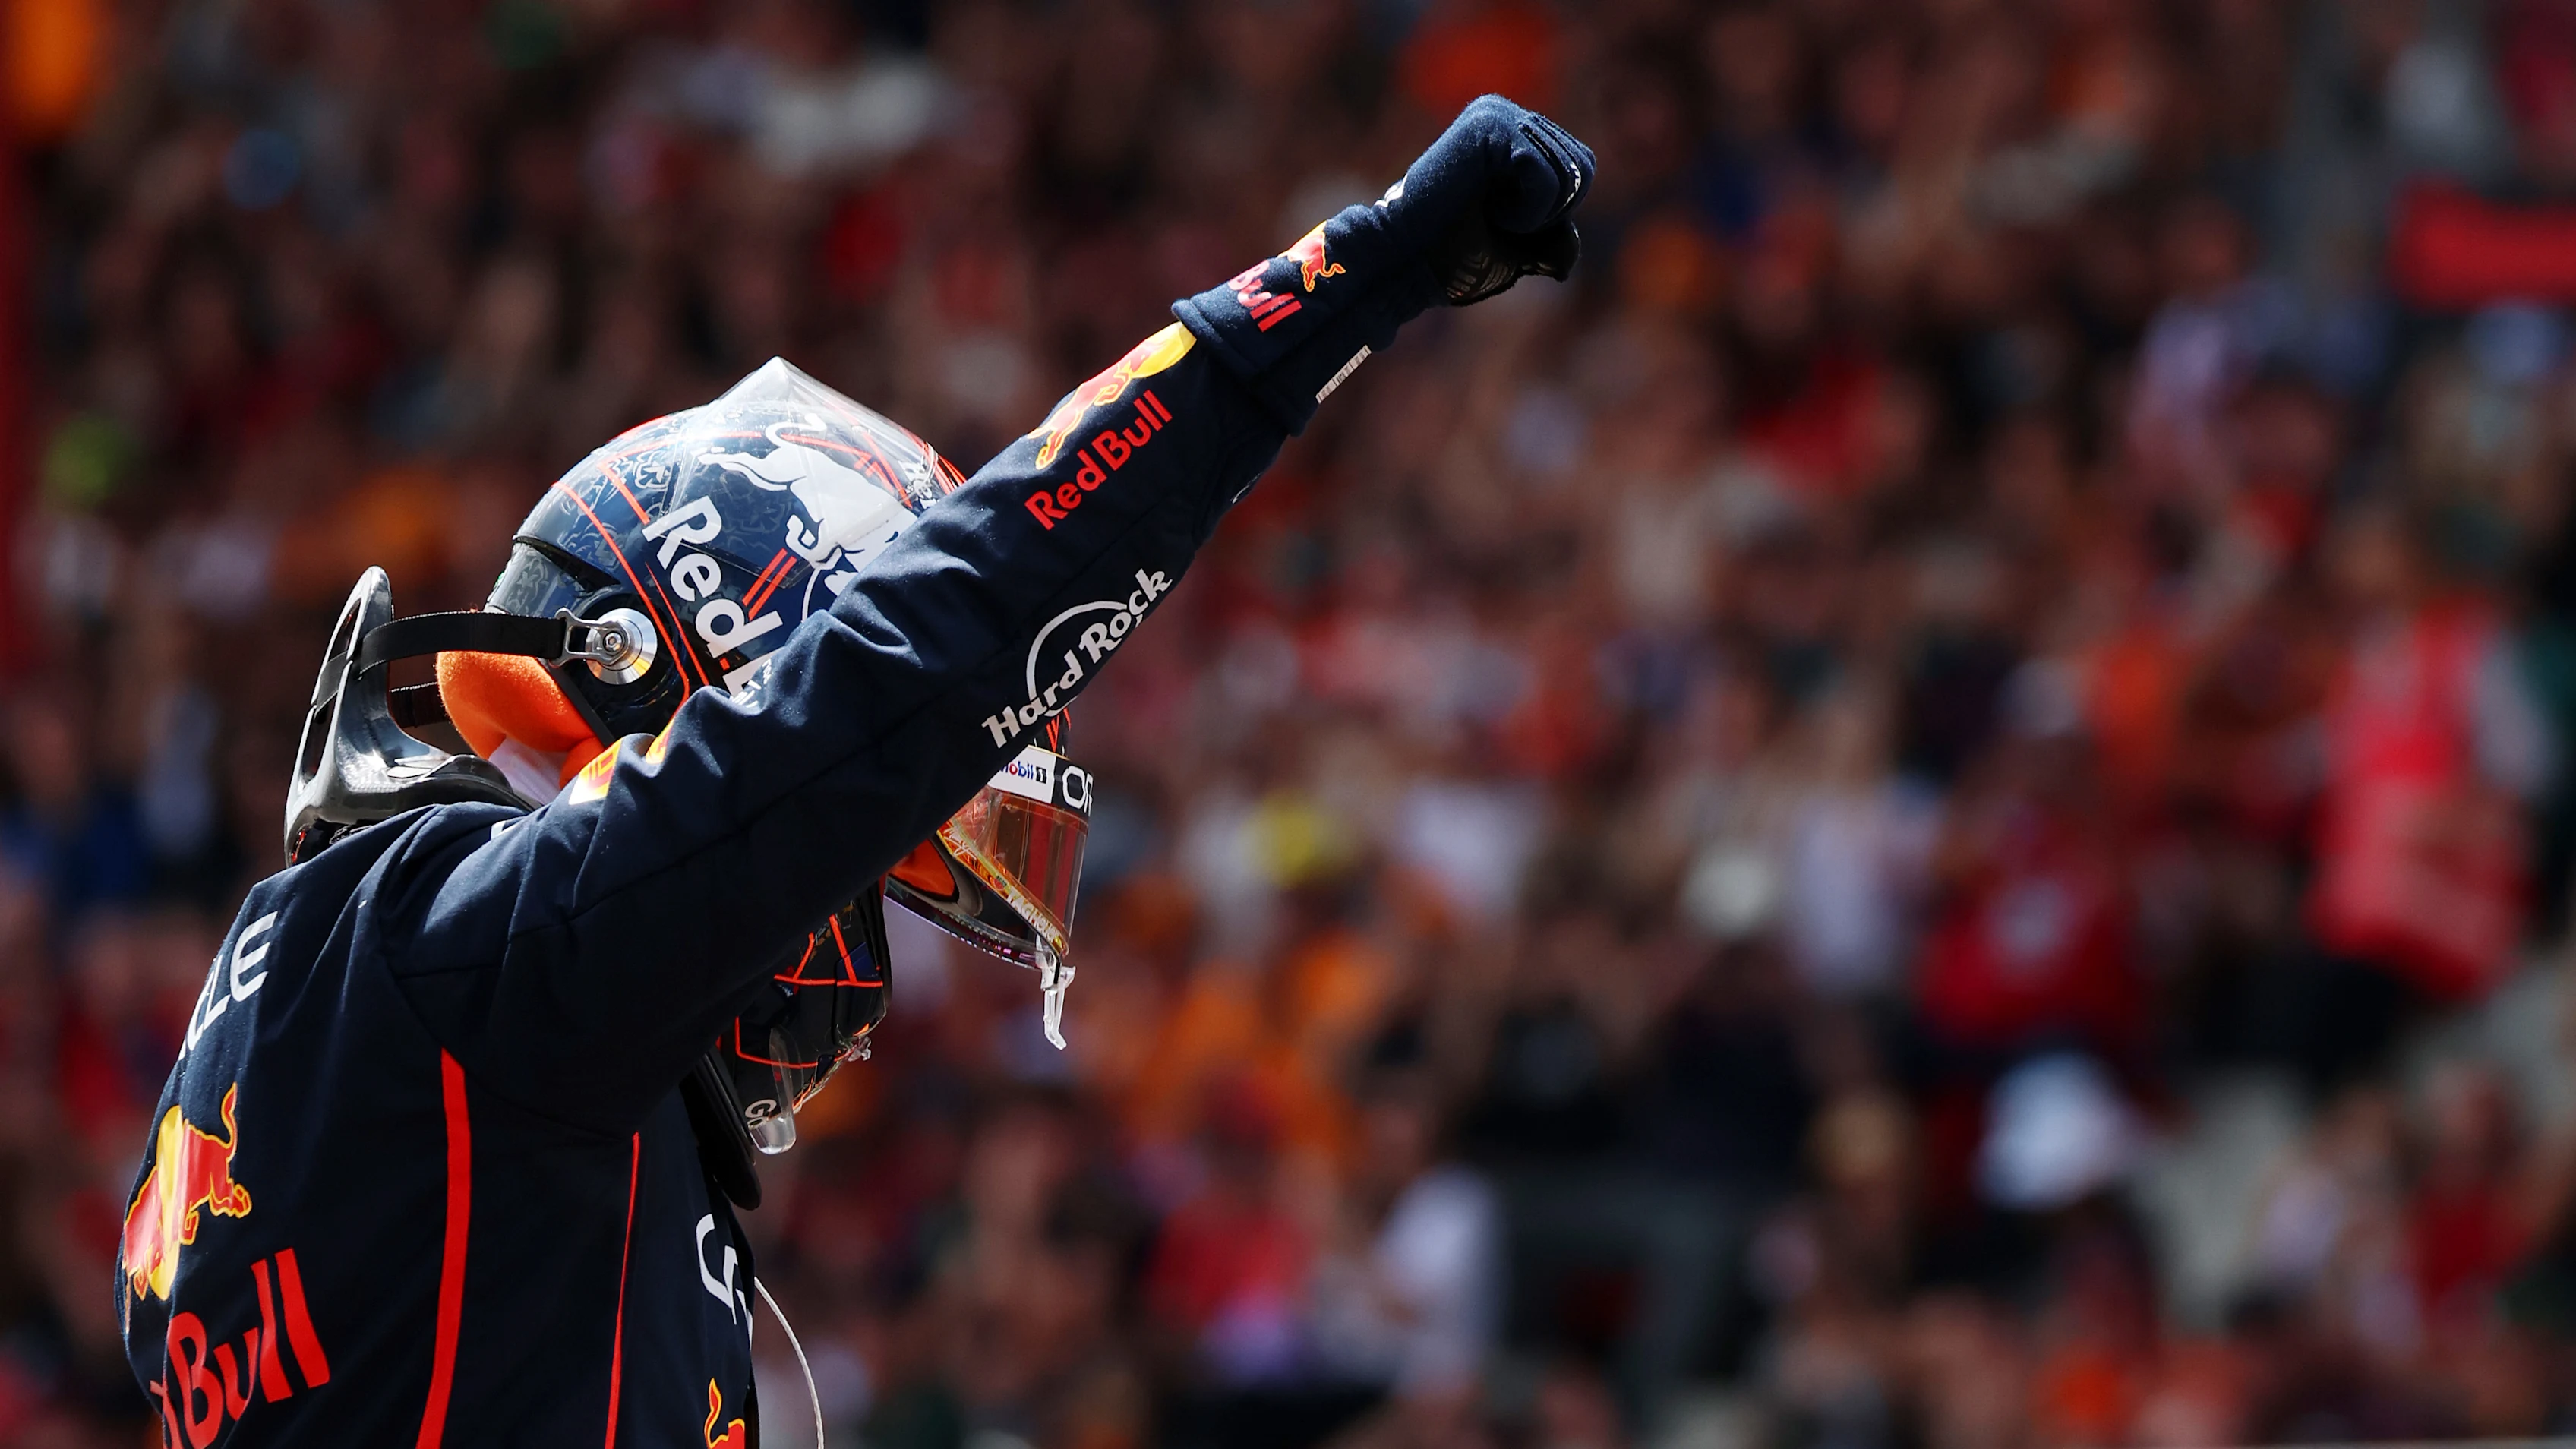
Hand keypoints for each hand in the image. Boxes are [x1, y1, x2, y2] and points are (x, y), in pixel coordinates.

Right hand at [1386, 95, 1595, 303]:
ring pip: (1570, 172)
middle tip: (1495, 222)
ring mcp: (1496, 114)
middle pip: (1583, 167)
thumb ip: (1552, 243)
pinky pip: (1547, 176)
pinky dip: (1528, 213)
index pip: (1581, 169)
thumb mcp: (1519, 253)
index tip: (1503, 225)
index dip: (1555, 214)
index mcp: (1513, 134)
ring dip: (1535, 217)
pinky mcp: (1487, 125)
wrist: (1405, 263)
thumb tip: (1569, 259)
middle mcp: (1505, 113)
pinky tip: (1488, 211)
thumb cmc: (1452, 260)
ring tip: (1486, 214)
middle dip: (1550, 215)